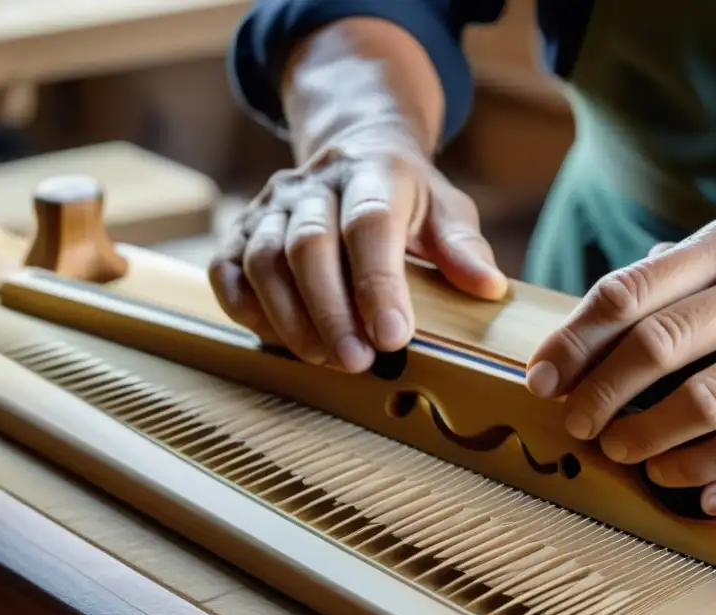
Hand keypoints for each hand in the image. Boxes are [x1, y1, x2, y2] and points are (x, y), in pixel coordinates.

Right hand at [209, 121, 506, 370]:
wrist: (356, 151)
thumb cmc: (408, 197)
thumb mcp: (447, 210)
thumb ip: (463, 248)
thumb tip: (488, 287)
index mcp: (373, 173)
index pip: (369, 225)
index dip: (379, 283)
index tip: (395, 337)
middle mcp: (315, 184)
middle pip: (309, 246)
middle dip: (332, 311)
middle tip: (357, 362)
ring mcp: (272, 206)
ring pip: (263, 259)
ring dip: (291, 317)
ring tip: (325, 359)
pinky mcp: (242, 229)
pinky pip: (227, 271)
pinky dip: (246, 309)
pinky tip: (277, 340)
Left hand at [525, 214, 715, 517]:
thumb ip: (677, 276)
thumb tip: (590, 317)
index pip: (636, 294)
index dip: (576, 343)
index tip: (541, 381)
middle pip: (670, 353)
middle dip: (606, 399)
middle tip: (582, 430)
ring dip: (667, 451)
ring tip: (635, 461)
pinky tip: (703, 499)